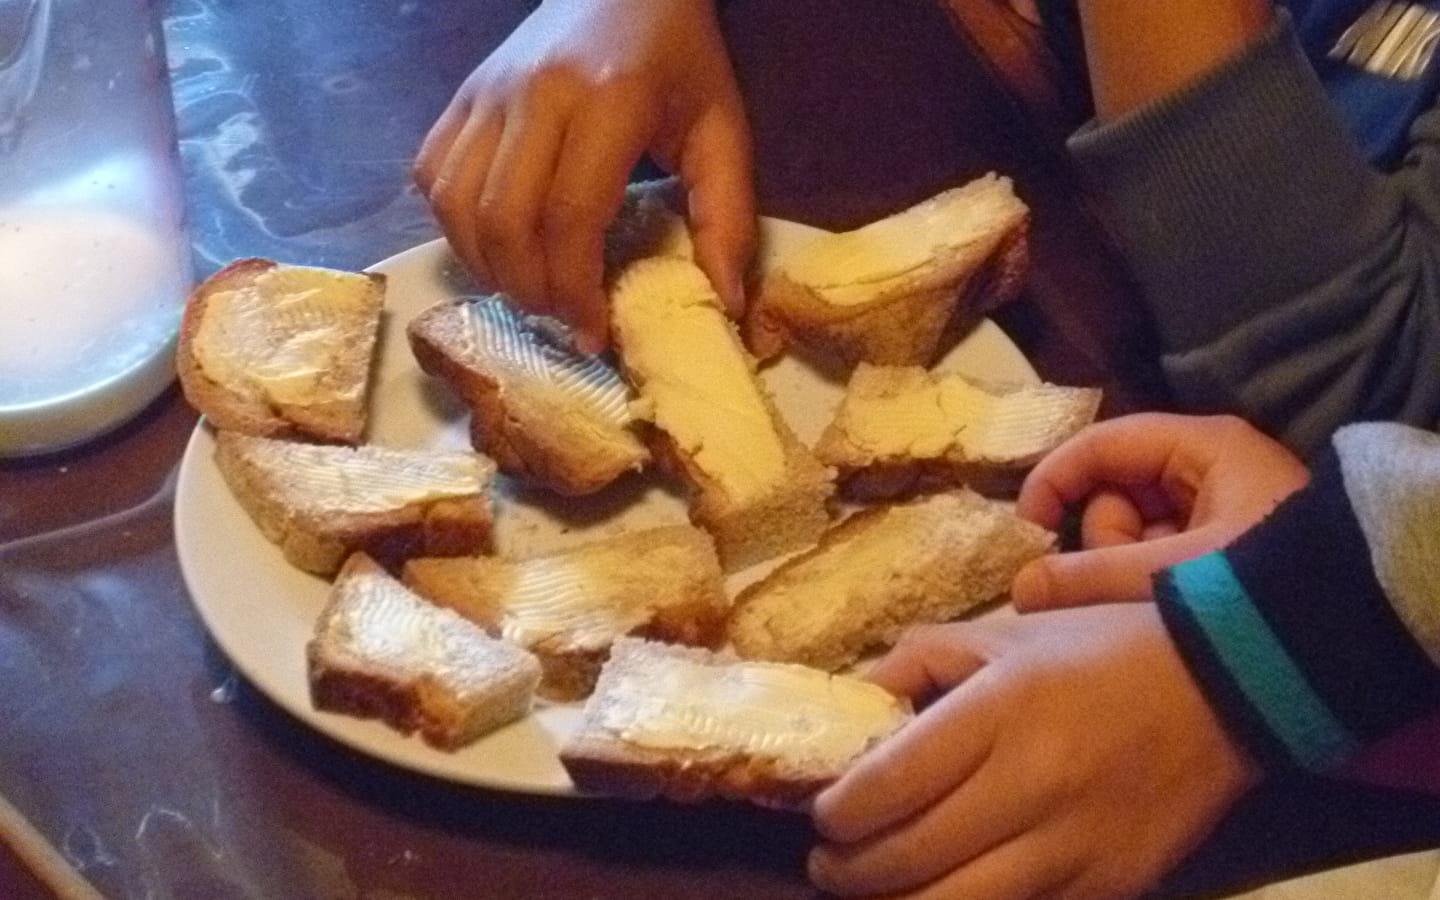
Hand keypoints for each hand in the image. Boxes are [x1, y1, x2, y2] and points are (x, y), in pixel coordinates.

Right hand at [413, 0, 755, 350]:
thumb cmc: (679, 62)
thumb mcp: (721, 130)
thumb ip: (728, 216)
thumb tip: (725, 304)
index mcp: (608, 100)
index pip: (571, 217)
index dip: (576, 289)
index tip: (594, 331)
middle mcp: (535, 93)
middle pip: (505, 220)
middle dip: (530, 289)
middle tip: (560, 318)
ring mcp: (488, 92)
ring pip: (457, 204)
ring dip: (487, 266)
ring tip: (528, 289)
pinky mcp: (461, 95)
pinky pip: (432, 175)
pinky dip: (454, 226)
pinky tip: (494, 246)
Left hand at [809, 607, 1258, 899]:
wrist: (1228, 686)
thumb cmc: (1101, 650)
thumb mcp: (1006, 633)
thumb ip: (921, 660)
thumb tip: (856, 700)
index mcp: (1000, 710)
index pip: (890, 784)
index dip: (838, 813)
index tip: (823, 815)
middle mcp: (1033, 783)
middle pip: (911, 858)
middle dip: (850, 871)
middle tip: (830, 864)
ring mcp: (1075, 846)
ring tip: (875, 891)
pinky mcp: (1110, 886)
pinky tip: (945, 895)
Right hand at [1012, 413, 1308, 608]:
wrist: (1360, 634)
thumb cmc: (1264, 586)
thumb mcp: (1169, 577)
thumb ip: (1088, 579)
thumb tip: (1019, 589)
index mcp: (1202, 447)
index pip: (1103, 442)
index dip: (1055, 478)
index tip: (1025, 529)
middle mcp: (1208, 468)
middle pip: (1115, 487)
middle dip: (1104, 538)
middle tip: (1121, 581)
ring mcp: (1216, 509)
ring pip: (1133, 527)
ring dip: (1126, 566)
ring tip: (1159, 601)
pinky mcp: (1222, 547)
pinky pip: (1158, 554)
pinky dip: (1148, 581)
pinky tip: (1169, 609)